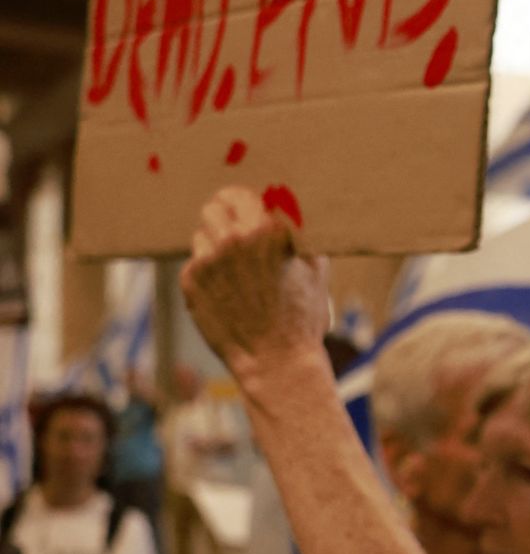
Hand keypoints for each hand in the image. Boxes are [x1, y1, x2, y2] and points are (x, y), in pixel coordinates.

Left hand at [181, 188, 329, 383]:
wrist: (276, 359)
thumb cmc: (302, 314)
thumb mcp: (315, 266)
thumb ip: (298, 232)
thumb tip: (289, 209)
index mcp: (264, 230)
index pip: (238, 194)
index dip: (242, 202)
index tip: (245, 209)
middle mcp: (232, 240)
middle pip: (212, 208)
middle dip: (223, 218)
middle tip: (234, 233)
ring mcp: (207, 262)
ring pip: (201, 236)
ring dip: (214, 245)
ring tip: (235, 269)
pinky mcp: (190, 283)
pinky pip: (195, 264)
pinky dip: (208, 273)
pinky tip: (227, 291)